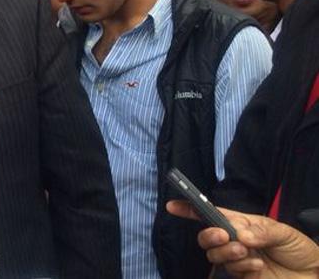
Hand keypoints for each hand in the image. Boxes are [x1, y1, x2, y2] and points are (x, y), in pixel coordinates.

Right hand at [167, 200, 318, 277]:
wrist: (314, 274)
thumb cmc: (299, 249)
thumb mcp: (283, 232)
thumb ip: (260, 230)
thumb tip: (238, 233)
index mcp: (242, 223)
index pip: (212, 214)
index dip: (191, 209)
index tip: (173, 206)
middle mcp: (235, 240)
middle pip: (206, 236)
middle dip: (209, 234)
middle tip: (225, 236)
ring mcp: (238, 259)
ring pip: (214, 254)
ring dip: (227, 252)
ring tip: (247, 251)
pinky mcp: (243, 276)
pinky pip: (231, 270)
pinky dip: (242, 265)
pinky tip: (257, 265)